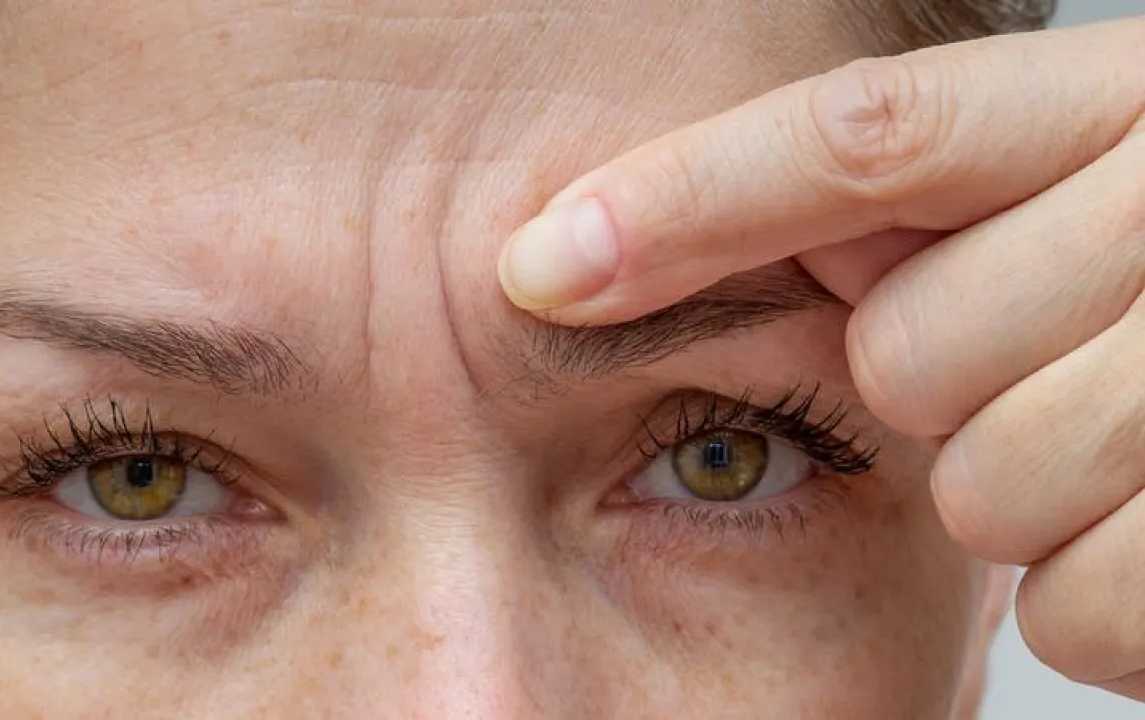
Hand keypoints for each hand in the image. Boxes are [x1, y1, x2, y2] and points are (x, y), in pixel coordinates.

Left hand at [496, 17, 1144, 698]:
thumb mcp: (1080, 197)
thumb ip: (929, 202)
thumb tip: (688, 252)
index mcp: (1129, 108)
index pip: (869, 137)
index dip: (686, 200)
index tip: (533, 265)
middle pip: (910, 353)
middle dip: (946, 383)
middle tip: (1051, 364)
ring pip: (988, 487)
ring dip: (1029, 492)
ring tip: (1130, 446)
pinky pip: (1079, 605)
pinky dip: (1108, 594)